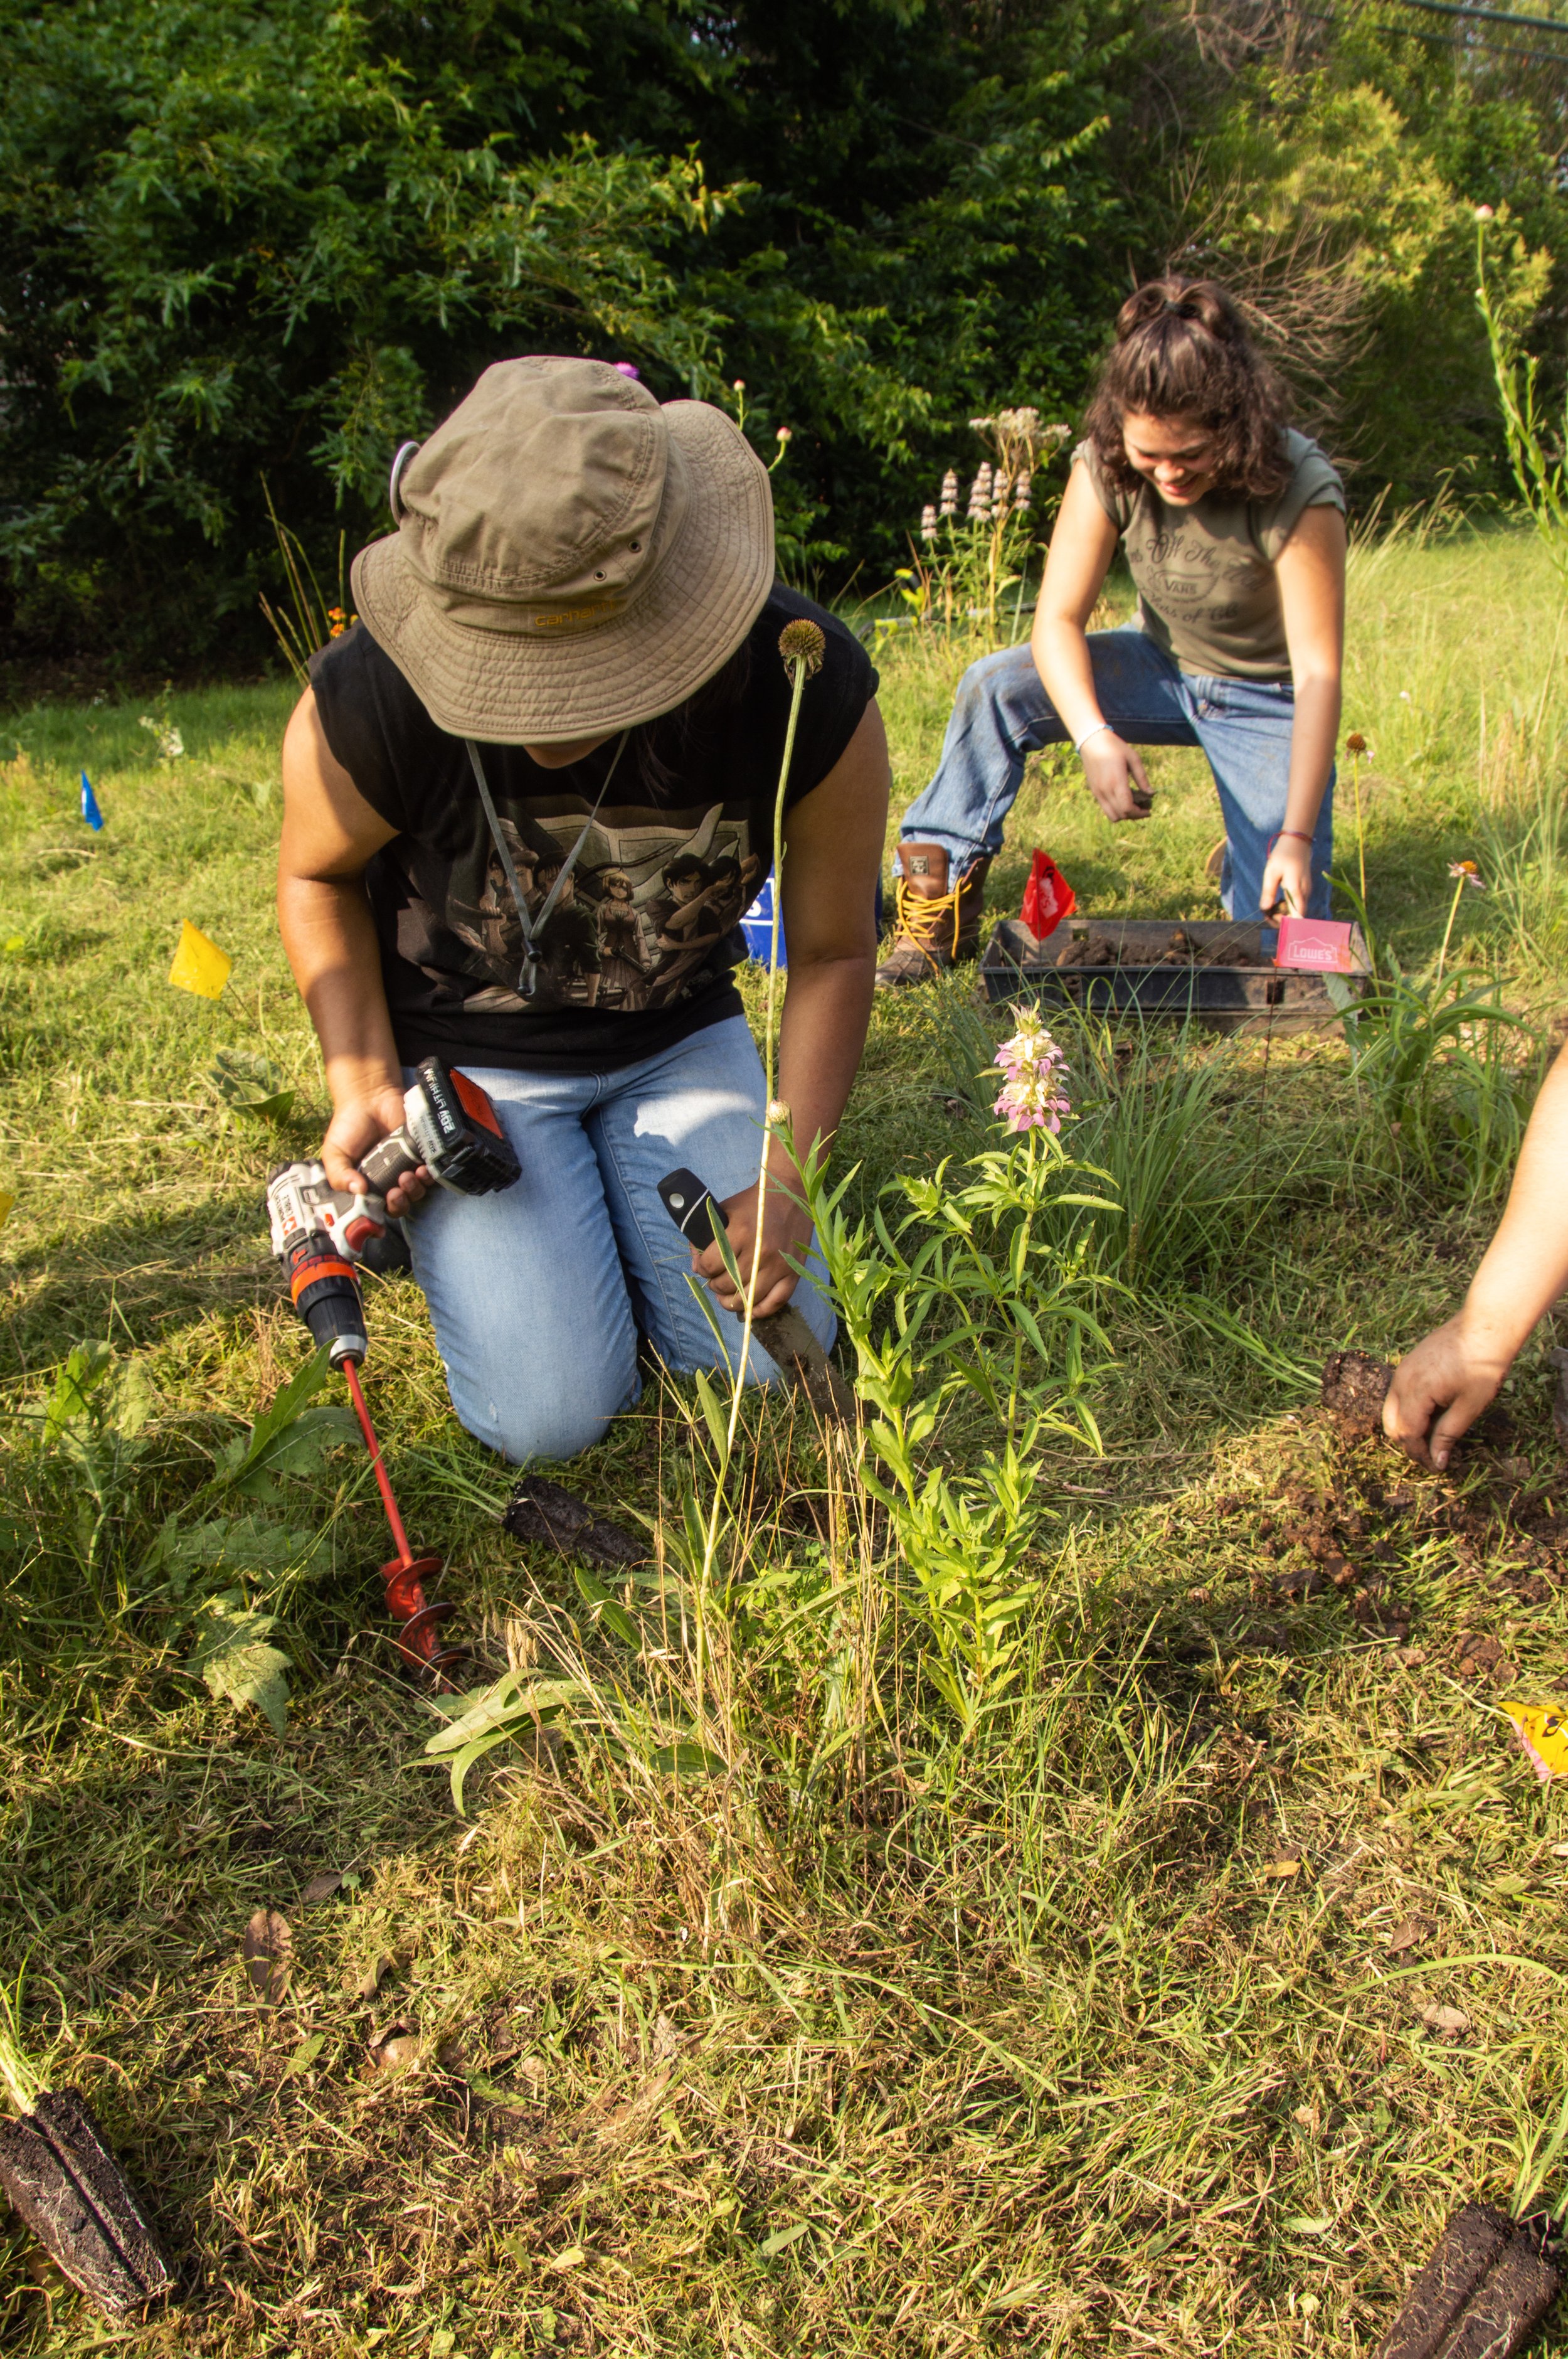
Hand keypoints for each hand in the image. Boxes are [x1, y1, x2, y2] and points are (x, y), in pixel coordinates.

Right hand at [321, 1089, 431, 1216]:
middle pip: (400, 1206)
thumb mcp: (334, 1154)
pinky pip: (430, 1173)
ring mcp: (405, 1168)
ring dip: (414, 1190)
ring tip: (407, 1176)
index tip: (381, 1214)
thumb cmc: (348, 1127)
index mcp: (366, 1186)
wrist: (369, 1098)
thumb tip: (359, 1191)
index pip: (376, 1210)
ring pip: (417, 1192)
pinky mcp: (420, 1155)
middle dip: (400, 1203)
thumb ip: (339, 1176)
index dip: (380, 1217)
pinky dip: (429, 1176)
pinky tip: (422, 1169)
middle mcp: (387, 1181)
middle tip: (395, 1191)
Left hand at [693, 1178, 812, 1320]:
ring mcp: (779, 1265)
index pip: (711, 1264)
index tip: (704, 1267)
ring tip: (727, 1297)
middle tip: (716, 1280)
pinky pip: (775, 1303)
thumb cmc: (752, 1203)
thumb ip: (705, 1236)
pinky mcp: (794, 1273)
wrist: (789, 1194)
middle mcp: (761, 1251)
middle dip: (715, 1285)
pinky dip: (759, 1311)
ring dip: (732, 1301)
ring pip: (748, 1298)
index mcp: (741, 1232)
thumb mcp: (724, 1211)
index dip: (702, 1269)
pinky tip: (748, 1308)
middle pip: (728, 1284)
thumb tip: (696, 1266)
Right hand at [1080, 733, 1153, 821]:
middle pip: (1121, 815)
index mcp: (1116, 781)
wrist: (1092, 742)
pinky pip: (1106, 809)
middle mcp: (1105, 790)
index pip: (1127, 808)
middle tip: (1144, 808)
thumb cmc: (1115, 747)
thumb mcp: (1133, 758)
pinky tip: (1123, 800)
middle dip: (1134, 815)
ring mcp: (1098, 793)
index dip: (1139, 813)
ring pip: (1112, 816)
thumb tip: (1151, 793)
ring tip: (1133, 806)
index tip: (1148, 809)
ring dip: (1124, 815)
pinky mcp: (1095, 792)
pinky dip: (1116, 810)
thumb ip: (1142, 777)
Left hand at [1259, 836, 1312, 918]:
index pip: (1297, 916)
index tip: (1272, 917)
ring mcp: (1307, 889)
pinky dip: (1288, 905)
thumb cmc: (1283, 855)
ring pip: (1298, 908)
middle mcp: (1305, 892)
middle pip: (1297, 914)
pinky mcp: (1305, 887)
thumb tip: (1265, 909)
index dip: (1285, 922)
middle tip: (1268, 914)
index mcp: (1296, 890)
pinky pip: (1298, 901)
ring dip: (1285, 912)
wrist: (1297, 841)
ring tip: (1270, 908)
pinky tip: (1278, 900)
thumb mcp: (1271, 873)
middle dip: (1283, 918)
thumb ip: (1269, 892)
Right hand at [1382, 1314, 1513, 1469]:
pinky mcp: (1409, 1363)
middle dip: (1409, 1443)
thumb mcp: (1470, 1406)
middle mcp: (1402, 1380)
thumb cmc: (1483, 1366)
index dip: (1420, 1454)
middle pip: (1392, 1423)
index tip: (1437, 1467)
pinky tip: (1432, 1413)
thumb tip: (1437, 1461)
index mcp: (1416, 1391)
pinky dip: (1408, 1410)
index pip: (1408, 1433)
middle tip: (1433, 1454)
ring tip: (1433, 1435)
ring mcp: (1403, 1369)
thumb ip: (1448, 1434)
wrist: (1485, 1327)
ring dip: (1408, 1426)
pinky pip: (1399, 1393)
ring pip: (1392, 1409)